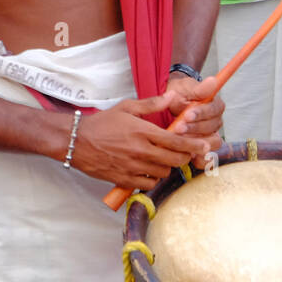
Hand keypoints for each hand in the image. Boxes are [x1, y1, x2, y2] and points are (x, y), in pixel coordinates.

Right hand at [72, 94, 209, 189]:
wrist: (76, 141)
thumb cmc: (102, 123)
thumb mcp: (126, 108)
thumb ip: (151, 104)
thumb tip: (173, 96)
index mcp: (143, 131)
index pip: (176, 141)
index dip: (194, 145)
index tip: (204, 146)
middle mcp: (140, 150)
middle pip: (174, 160)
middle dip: (183, 157)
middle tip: (183, 153)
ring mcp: (132, 167)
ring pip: (163, 173)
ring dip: (167, 167)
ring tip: (162, 160)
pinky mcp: (124, 179)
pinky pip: (148, 184)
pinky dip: (152, 179)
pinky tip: (148, 170)